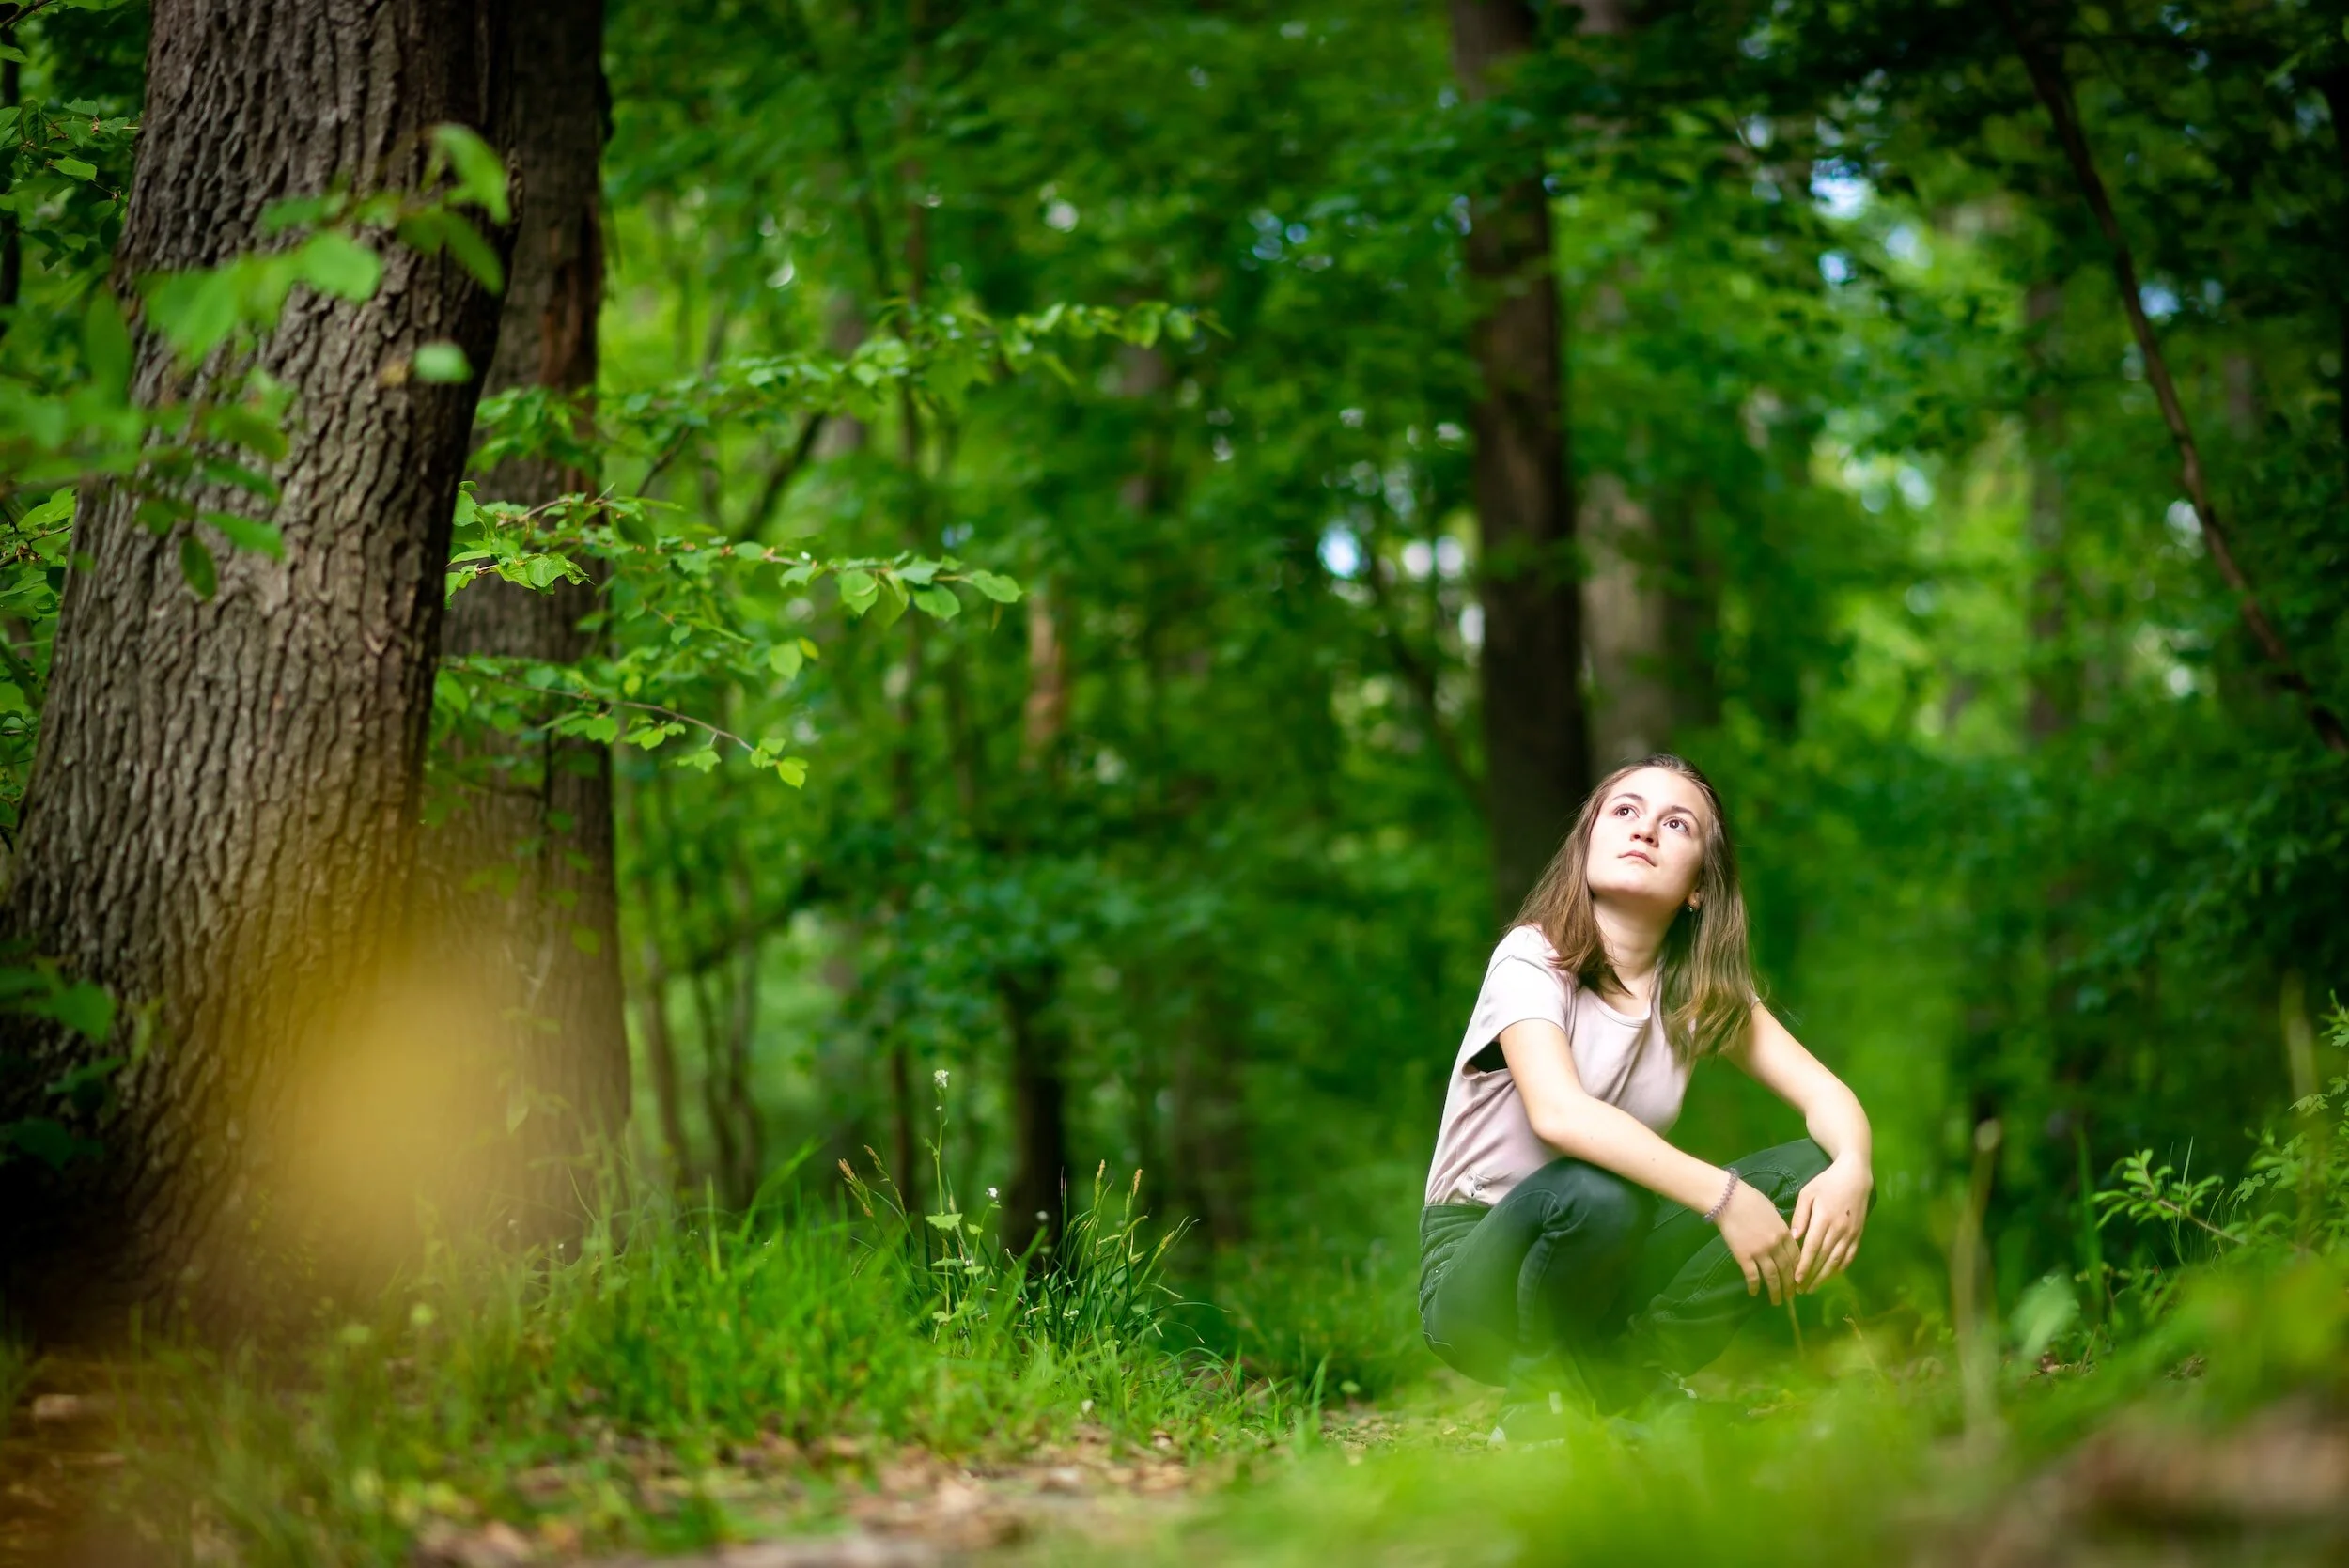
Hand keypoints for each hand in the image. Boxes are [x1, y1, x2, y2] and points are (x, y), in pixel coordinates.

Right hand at [1714, 1178, 1798, 1304]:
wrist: (1728, 1199)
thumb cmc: (1750, 1199)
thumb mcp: (1772, 1211)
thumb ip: (1779, 1226)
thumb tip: (1782, 1235)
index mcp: (1784, 1233)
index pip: (1796, 1257)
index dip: (1799, 1270)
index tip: (1799, 1280)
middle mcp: (1776, 1245)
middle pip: (1787, 1270)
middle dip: (1790, 1286)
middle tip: (1791, 1297)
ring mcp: (1760, 1252)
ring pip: (1772, 1276)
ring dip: (1776, 1291)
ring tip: (1777, 1301)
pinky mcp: (1744, 1256)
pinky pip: (1752, 1275)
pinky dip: (1755, 1286)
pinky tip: (1754, 1293)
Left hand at [1791, 1157, 1871, 1292]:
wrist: (1855, 1176)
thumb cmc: (1826, 1182)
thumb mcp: (1807, 1193)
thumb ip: (1800, 1215)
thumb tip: (1794, 1237)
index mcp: (1824, 1219)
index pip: (1812, 1248)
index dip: (1804, 1266)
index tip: (1796, 1279)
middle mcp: (1839, 1229)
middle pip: (1824, 1258)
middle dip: (1812, 1276)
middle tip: (1800, 1290)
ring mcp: (1851, 1233)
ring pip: (1837, 1261)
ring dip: (1825, 1276)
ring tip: (1813, 1287)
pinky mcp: (1859, 1234)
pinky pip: (1849, 1256)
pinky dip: (1840, 1268)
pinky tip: (1831, 1276)